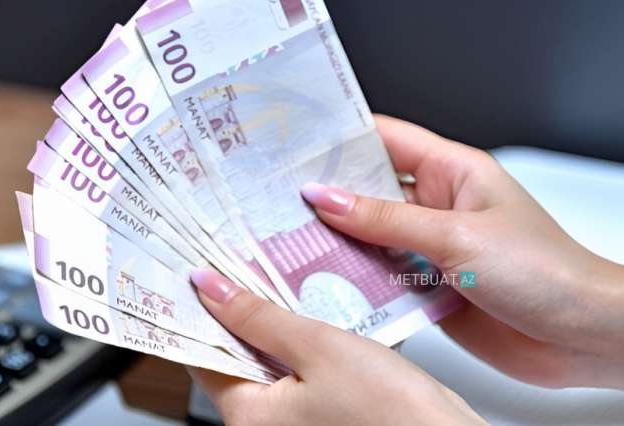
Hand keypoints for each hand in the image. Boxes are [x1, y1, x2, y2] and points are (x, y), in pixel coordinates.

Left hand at [189, 269, 486, 425]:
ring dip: (271, 321)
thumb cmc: (393, 413)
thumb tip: (211, 290)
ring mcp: (293, 421)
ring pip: (266, 359)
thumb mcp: (319, 349)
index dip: (199, 311)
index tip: (201, 274)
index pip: (202, 355)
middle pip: (234, 355)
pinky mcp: (320, 413)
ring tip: (272, 276)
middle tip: (238, 262)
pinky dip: (298, 339)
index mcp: (249, 416)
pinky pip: (295, 370)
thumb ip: (259, 318)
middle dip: (238, 309)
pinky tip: (307, 309)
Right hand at [302, 114, 623, 388]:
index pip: (386, 139)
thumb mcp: (457, 236)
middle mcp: (437, 206)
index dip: (341, 137)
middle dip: (327, 196)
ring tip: (288, 243)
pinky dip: (354, 282)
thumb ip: (386, 220)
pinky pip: (380, 279)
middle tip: (277, 200)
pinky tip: (324, 284)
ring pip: (369, 238)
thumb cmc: (545, 272)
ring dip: (336, 243)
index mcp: (452, 172)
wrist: (580, 337)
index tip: (295, 143)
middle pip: (369, 191)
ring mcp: (430, 247)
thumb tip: (326, 197)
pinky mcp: (427, 287)